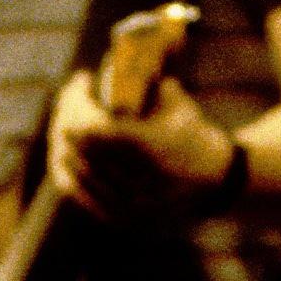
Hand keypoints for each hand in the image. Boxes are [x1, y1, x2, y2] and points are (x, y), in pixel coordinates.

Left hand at [47, 68, 233, 223]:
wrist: (218, 184)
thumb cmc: (193, 134)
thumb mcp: (175, 102)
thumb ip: (143, 82)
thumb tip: (111, 61)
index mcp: (153, 151)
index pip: (93, 128)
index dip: (77, 102)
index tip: (82, 79)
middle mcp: (138, 183)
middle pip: (79, 146)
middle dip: (67, 114)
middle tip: (70, 95)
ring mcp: (127, 206)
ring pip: (73, 171)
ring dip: (62, 139)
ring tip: (66, 118)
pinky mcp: (118, 219)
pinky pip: (77, 193)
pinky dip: (66, 168)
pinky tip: (64, 149)